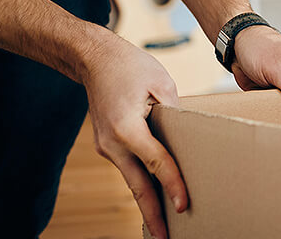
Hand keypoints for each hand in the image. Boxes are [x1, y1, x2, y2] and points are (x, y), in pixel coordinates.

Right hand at [82, 33, 185, 238]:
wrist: (95, 59)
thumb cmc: (130, 66)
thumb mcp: (162, 83)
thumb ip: (174, 114)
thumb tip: (186, 140)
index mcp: (127, 127)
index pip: (156, 162)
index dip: (172, 184)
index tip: (184, 204)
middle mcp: (112, 143)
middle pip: (137, 185)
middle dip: (153, 214)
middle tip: (167, 238)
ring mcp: (107, 146)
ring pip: (132, 180)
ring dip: (147, 202)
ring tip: (165, 225)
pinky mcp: (108, 145)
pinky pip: (128, 168)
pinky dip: (141, 183)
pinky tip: (155, 195)